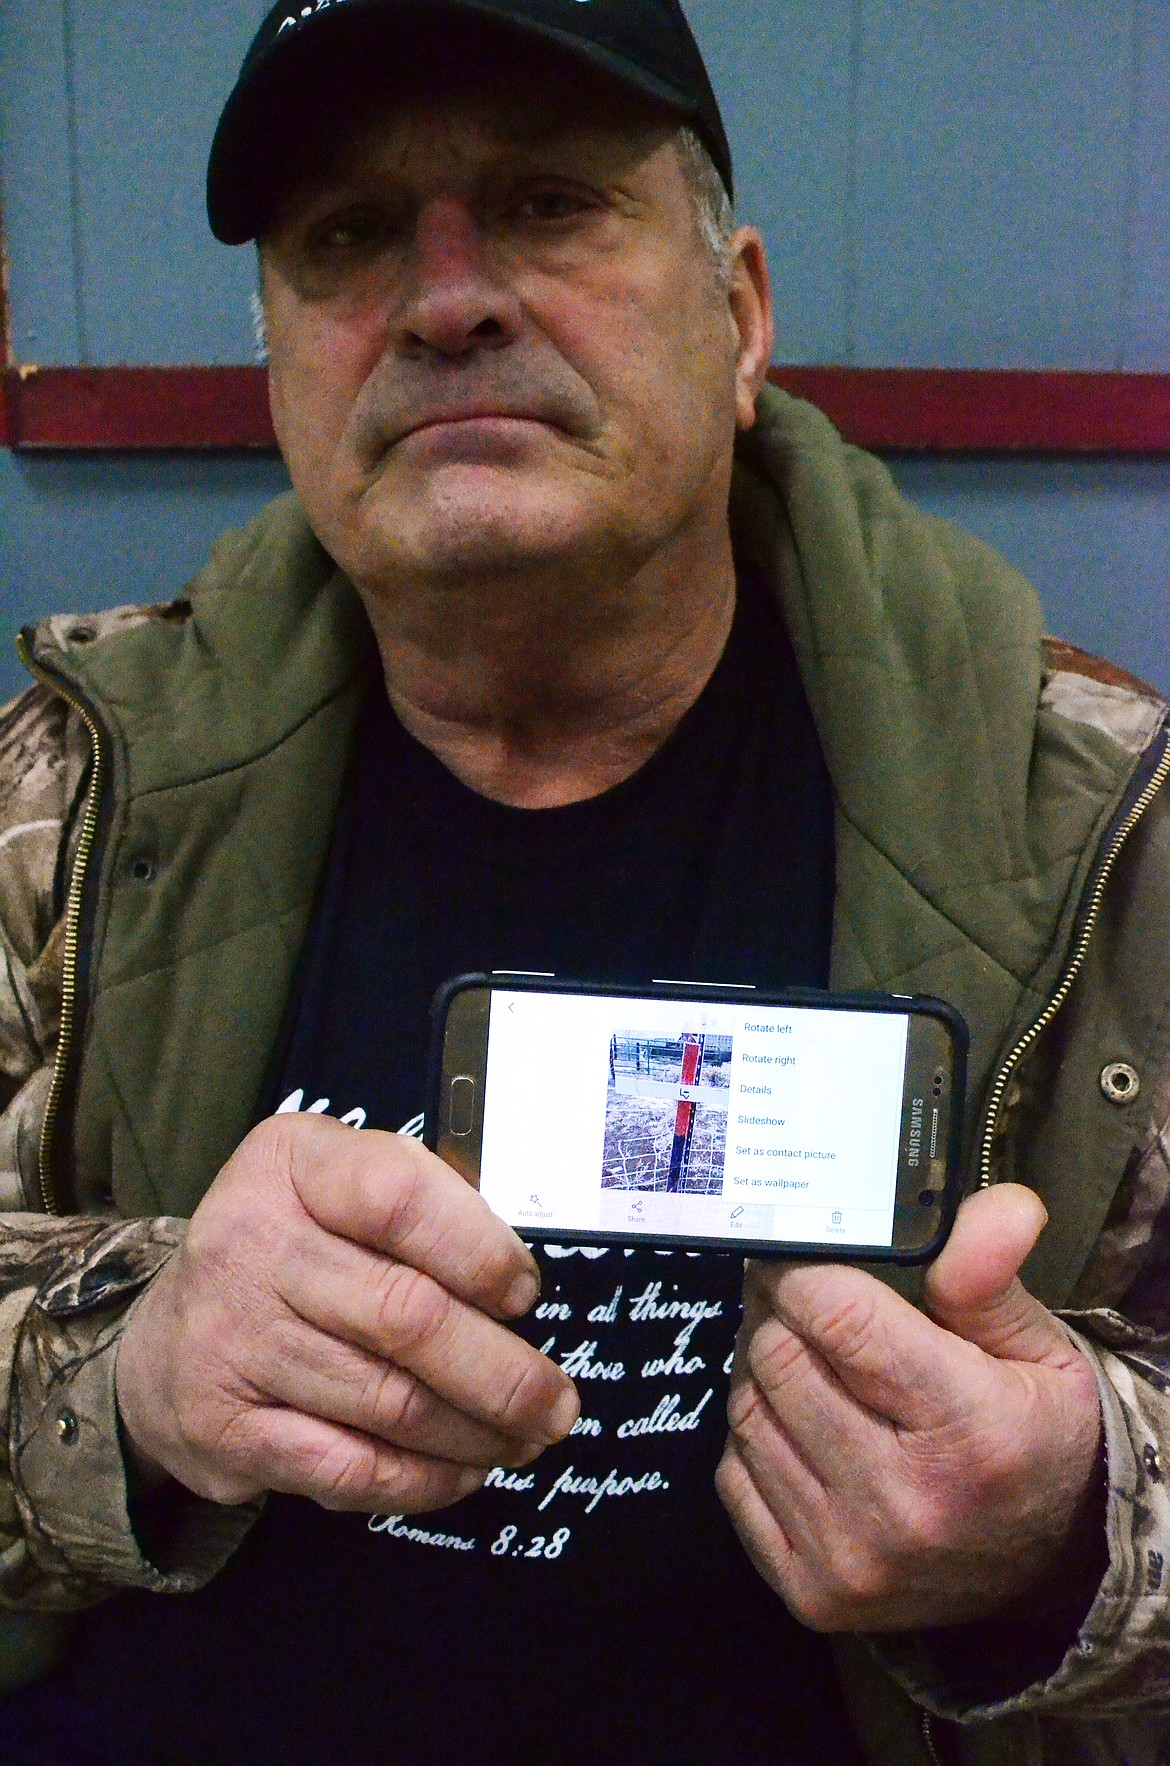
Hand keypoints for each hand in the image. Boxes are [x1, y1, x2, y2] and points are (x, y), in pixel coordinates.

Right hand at [116, 1114, 578, 1512]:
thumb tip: (520, 1283)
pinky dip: (421, 1480)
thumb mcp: (338, 1184)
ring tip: (523, 1437)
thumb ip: (423, 1204)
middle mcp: (251, 1242)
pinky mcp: (225, 1428)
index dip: (479, 1251)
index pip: (398, 1196)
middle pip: (406, 1314)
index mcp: (292, 1163)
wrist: (164, 1342)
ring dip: (476, 1431)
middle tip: (556, 1403)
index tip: (524, 1294)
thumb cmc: (290, 1250)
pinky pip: (348, 1469)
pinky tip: (461, 1471)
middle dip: (503, 1371)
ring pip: (388, 1401)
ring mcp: (232, 1339)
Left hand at [715, 1185, 1102, 1631]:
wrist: (1049, 1570)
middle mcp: (904, 1502)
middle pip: (777, 1357)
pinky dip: (756, 1440)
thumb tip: (998, 1205)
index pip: (839, 1317)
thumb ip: (991, 1275)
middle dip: (783, 1317)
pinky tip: (801, 1429)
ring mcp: (850, 1556)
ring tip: (810, 1366)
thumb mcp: (1038, 1349)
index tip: (801, 1257)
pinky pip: (733, 1475)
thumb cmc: (1033, 1437)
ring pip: (746, 1409)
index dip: (804, 1271)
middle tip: (805, 1306)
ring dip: (766, 1376)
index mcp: (968, 1429)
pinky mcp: (810, 1592)